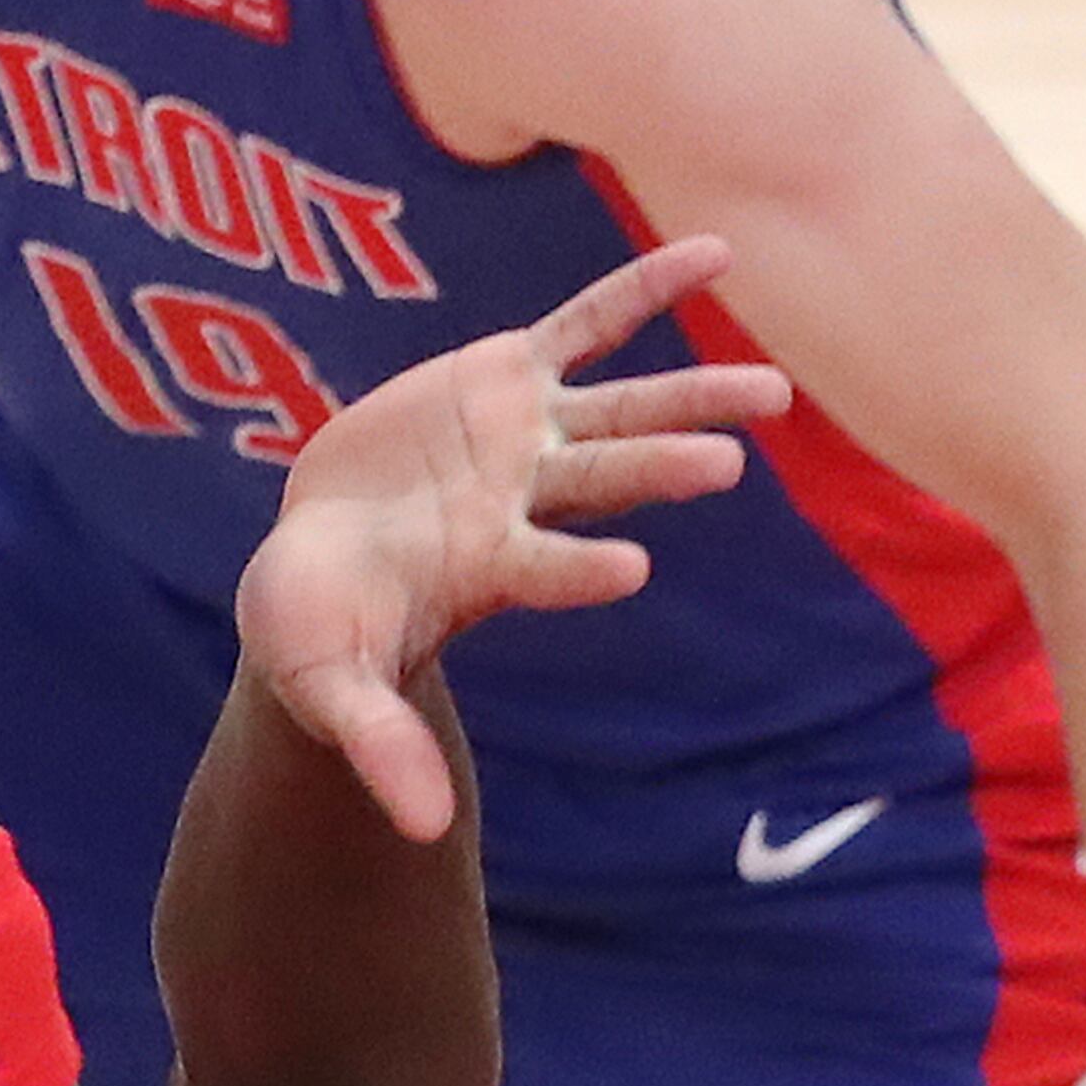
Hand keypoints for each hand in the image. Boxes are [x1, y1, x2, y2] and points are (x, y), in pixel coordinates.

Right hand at [235, 237, 789, 842]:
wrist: (312, 560)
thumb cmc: (314, 629)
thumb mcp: (326, 684)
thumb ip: (379, 744)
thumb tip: (424, 831)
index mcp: (483, 571)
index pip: (540, 570)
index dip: (577, 570)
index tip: (629, 572)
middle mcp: (522, 503)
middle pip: (604, 481)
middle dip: (661, 468)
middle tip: (731, 464)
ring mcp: (524, 438)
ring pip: (621, 407)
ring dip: (693, 395)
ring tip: (773, 393)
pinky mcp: (508, 377)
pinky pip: (589, 321)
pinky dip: (646, 287)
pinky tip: (716, 254)